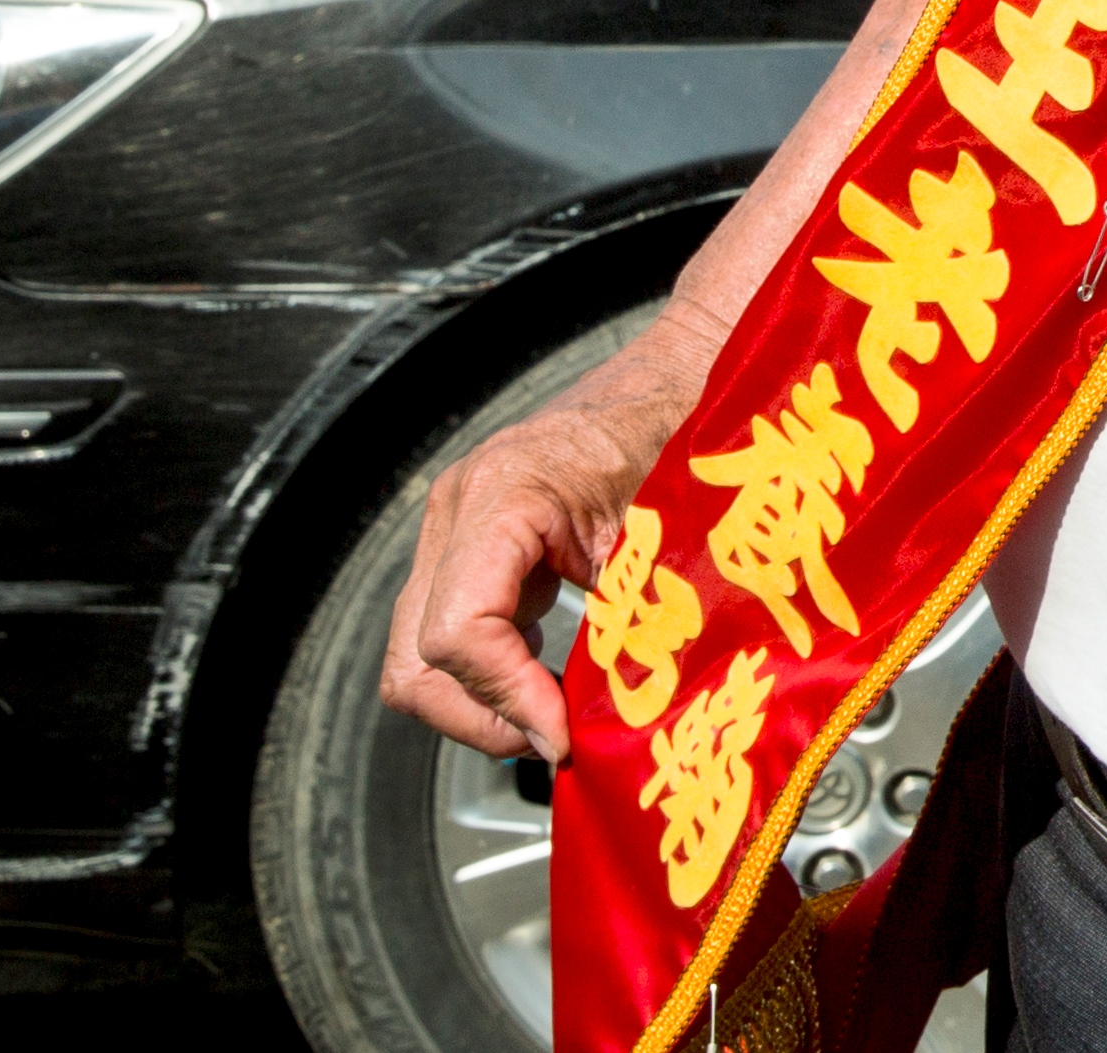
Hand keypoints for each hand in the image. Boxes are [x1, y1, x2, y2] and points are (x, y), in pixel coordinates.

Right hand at [387, 351, 693, 765]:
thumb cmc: (689, 424)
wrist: (690, 365)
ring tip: (557, 721)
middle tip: (559, 740)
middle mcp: (459, 511)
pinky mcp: (473, 548)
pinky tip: (549, 682)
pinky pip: (449, 632)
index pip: (457, 631)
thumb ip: (634, 618)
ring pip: (418, 657)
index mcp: (503, 494)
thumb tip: (616, 723)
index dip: (507, 697)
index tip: (564, 734)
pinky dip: (490, 673)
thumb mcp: (669, 528)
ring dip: (482, 703)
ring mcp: (456, 528)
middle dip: (483, 716)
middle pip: (416, 660)